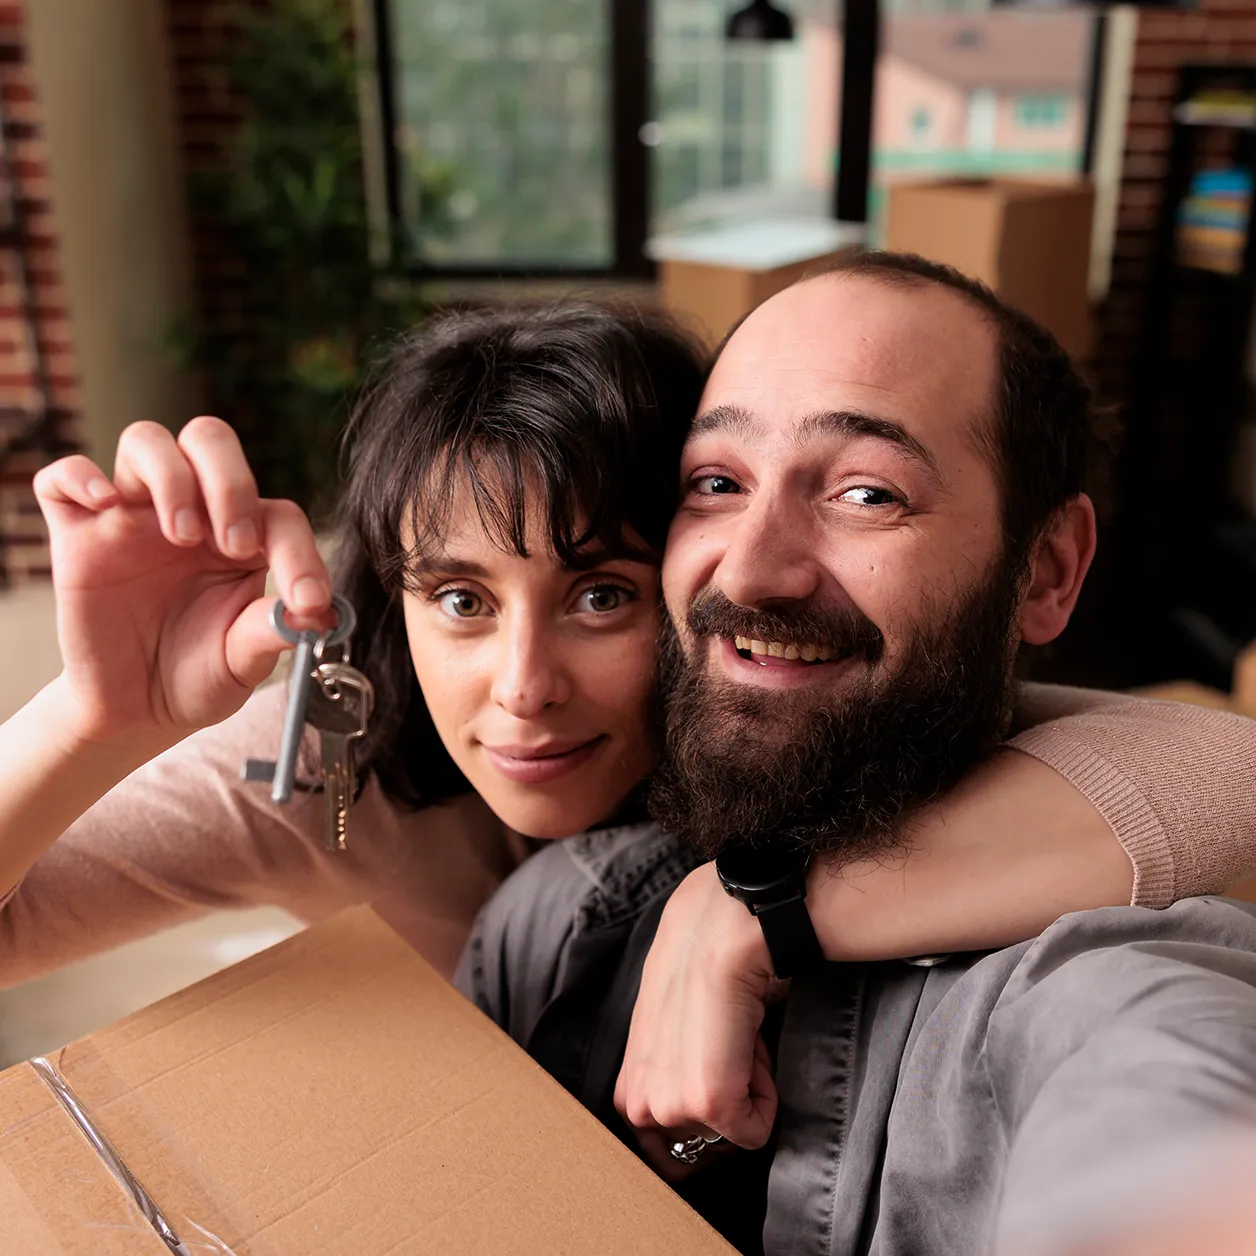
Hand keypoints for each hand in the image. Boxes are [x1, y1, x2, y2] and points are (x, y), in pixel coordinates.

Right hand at [33, 417, 331, 749]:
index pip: (278, 515)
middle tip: (234, 544)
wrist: (137, 712)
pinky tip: (104, 504)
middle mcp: (193, 515)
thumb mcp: (243, 660)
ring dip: (171, 476)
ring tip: (180, 536)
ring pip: (146, 441)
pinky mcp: (78, 537)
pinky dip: (79, 476)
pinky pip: (63, 478)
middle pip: (210, 441)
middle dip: (230, 481)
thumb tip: (320, 614)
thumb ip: (273, 629)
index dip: (300, 553)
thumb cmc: (198, 675)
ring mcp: (132, 519)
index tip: (308, 601)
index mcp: (244, 539)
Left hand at [615, 863, 778, 1174]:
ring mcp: (667, 1105)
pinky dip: (768, 1090)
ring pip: (731, 1135)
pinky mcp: (707, 1103)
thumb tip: (703, 1081)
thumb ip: (670, 1065)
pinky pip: (755, 1129)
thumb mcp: (668, 1022)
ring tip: (736, 1034)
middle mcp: (636, 1102)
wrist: (722, 926)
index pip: (665, 1152)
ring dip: (749, 1090)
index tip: (719, 1071)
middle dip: (730, 1104)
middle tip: (728, 1045)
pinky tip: (749, 1038)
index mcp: (626, 1084)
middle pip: (703, 1148)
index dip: (707, 1121)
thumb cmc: (702, 961)